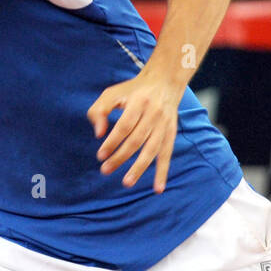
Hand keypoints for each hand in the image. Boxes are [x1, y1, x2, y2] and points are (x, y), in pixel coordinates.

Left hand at [86, 71, 182, 192]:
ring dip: (139, 168)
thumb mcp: (112, 94)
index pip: (125, 126)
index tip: (100, 155)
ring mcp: (165, 125)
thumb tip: (98, 134)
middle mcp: (154, 114)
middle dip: (120, 157)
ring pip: (152, 150)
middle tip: (105, 170)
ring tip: (127, 182)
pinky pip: (167, 155)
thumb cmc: (132, 90)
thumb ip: (100, 111)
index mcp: (138, 102)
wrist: (164, 81)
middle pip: (136, 140)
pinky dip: (162, 172)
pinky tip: (158, 188)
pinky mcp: (171, 133)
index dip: (112, 142)